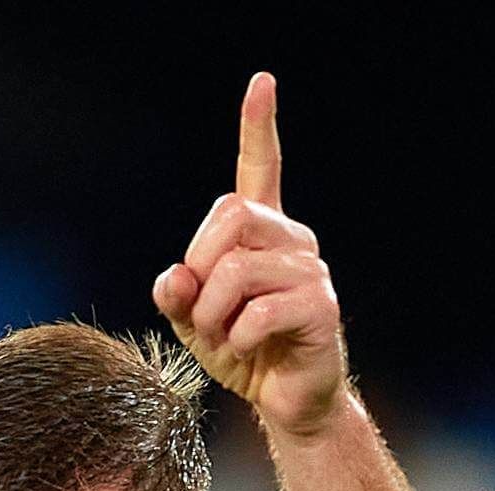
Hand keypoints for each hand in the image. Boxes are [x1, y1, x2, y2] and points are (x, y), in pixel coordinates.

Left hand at [152, 73, 348, 438]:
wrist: (287, 403)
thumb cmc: (243, 354)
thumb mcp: (193, 323)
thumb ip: (175, 295)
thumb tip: (173, 276)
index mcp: (263, 233)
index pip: (261, 168)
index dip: (259, 127)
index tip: (262, 82)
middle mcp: (293, 240)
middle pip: (230, 216)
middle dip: (199, 267)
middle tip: (202, 311)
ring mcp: (310, 271)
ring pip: (237, 270)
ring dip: (211, 314)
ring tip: (223, 338)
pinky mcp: (321, 307)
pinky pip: (258, 312)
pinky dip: (237, 338)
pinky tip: (246, 350)